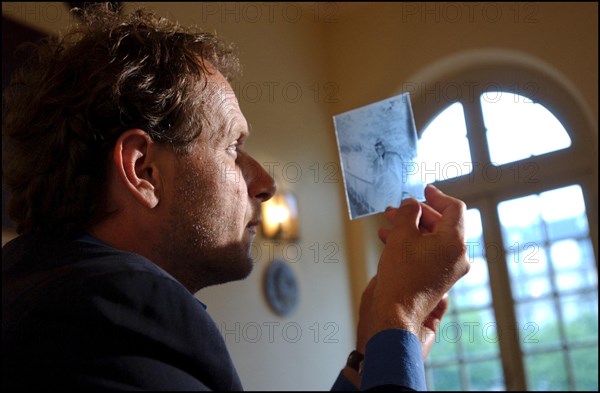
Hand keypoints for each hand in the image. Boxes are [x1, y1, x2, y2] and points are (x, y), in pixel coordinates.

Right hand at [367, 185, 468, 344]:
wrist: (395, 311)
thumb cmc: (400, 275)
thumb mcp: (402, 235)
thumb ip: (409, 213)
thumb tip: (411, 205)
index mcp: (454, 241)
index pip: (454, 208)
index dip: (437, 196)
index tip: (424, 190)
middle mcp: (458, 255)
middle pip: (442, 223)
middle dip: (418, 214)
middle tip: (398, 210)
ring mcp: (451, 269)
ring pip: (433, 239)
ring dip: (412, 229)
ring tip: (389, 224)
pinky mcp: (441, 278)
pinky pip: (430, 253)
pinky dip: (414, 244)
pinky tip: (392, 241)